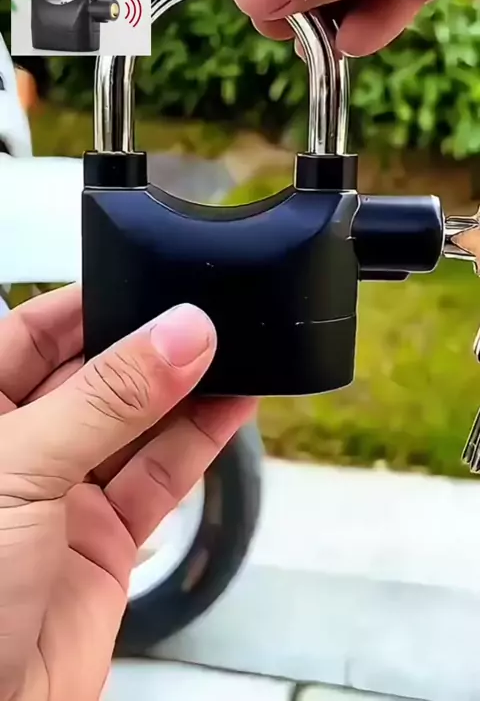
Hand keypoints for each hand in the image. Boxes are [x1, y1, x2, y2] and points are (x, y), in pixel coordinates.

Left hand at [0, 286, 255, 700]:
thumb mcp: (20, 471)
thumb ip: (105, 399)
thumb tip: (177, 335)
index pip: (32, 333)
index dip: (90, 303)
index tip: (149, 280)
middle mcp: (18, 447)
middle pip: (93, 374)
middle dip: (148, 346)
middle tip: (206, 318)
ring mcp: (62, 494)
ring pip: (136, 424)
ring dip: (186, 390)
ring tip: (236, 351)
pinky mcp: (105, 539)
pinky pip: (159, 477)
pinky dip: (199, 441)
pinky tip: (232, 406)